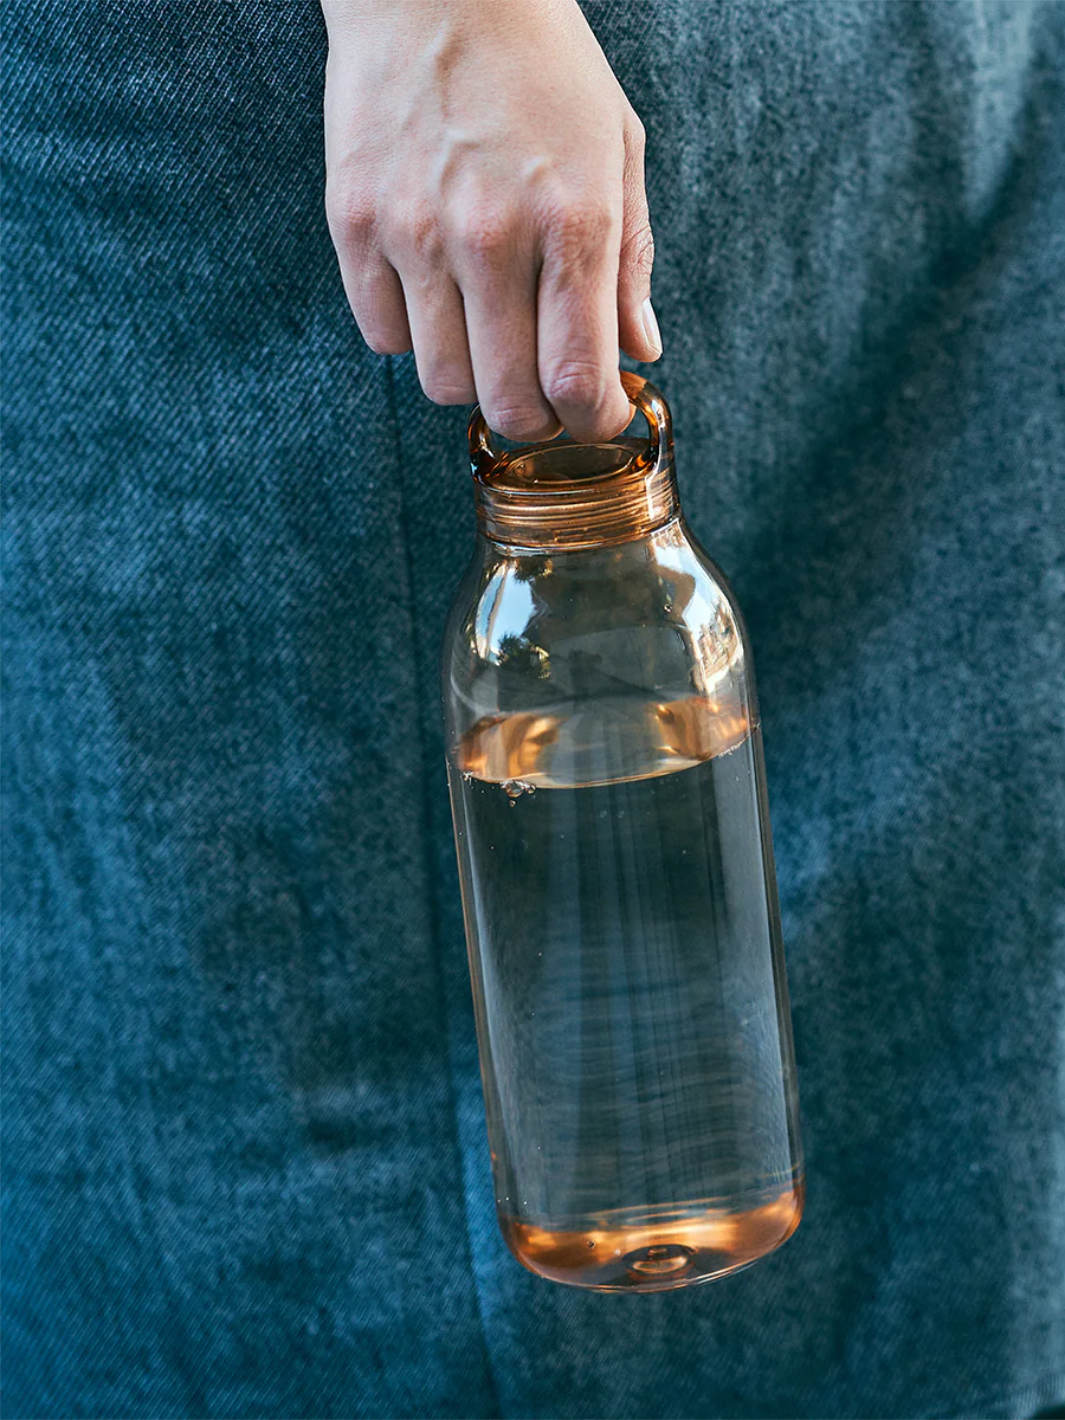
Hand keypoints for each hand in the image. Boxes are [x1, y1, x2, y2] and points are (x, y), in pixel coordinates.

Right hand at [321, 0, 659, 442]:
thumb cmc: (542, 64)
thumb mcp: (618, 148)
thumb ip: (631, 262)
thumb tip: (641, 353)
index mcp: (574, 221)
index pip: (578, 379)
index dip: (591, 421)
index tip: (595, 416)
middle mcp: (492, 237)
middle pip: (508, 402)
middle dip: (535, 418)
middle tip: (543, 392)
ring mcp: (416, 233)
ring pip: (441, 383)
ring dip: (473, 377)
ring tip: (486, 330)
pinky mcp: (355, 225)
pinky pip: (384, 337)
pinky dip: (414, 334)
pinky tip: (435, 291)